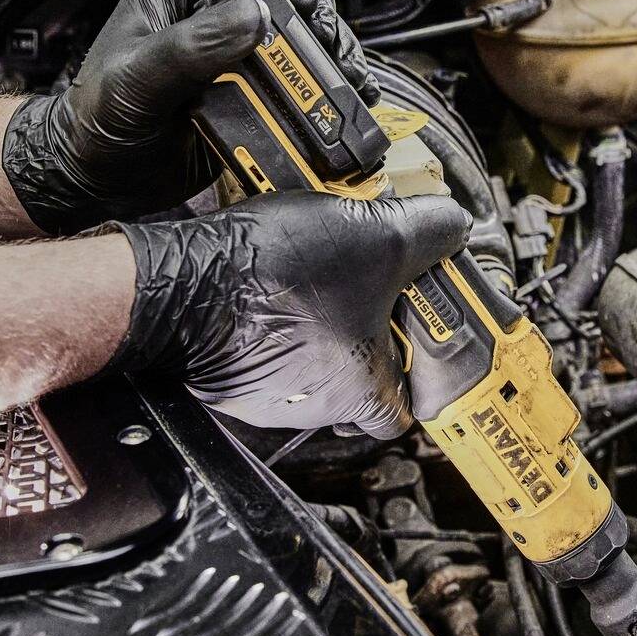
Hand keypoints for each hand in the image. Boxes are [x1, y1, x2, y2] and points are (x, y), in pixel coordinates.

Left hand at [2, 0, 377, 232]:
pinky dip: (328, 90)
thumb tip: (254, 18)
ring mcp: (238, 52)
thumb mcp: (136, 80)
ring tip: (344, 81)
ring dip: (332, 52)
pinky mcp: (254, 93)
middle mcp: (214, 10)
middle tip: (325, 43)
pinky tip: (342, 104)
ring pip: (303, 31)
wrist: (97, 178)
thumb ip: (190, 46)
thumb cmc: (95, 119)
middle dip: (319, 8)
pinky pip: (302, 80)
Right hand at [114, 192, 471, 438]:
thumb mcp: (379, 236)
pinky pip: (262, 355)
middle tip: (362, 289)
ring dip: (314, 329)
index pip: (404, 411)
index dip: (415, 376)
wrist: (183, 282)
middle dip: (362, 339)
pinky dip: (269, 325)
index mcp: (361, 392)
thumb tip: (453, 224)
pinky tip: (270, 284)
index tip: (415, 338)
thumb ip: (430, 231)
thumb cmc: (280, 277)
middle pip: (356, 385)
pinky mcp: (225, 376)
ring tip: (313, 276)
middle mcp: (314, 407)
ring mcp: (265, 396)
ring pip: (308, 369)